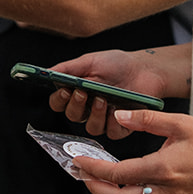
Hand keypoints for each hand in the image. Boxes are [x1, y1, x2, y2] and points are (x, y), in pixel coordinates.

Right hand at [46, 49, 179, 138]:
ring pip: (91, 127)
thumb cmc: (117, 64)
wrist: (145, 69)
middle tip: (83, 92)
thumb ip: (68, 68)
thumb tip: (47, 72)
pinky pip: (111, 132)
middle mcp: (88, 107)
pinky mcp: (120, 126)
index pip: (59, 103)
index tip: (65, 89)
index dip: (59, 99)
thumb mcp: (90, 61)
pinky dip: (112, 122)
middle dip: (75, 105)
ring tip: (102, 99)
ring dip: (94, 114)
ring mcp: (104, 118)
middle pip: (72, 116)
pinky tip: (117, 110)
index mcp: (77, 92)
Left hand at [72, 109, 192, 193]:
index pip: (118, 175)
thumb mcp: (180, 123)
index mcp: (164, 169)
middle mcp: (168, 193)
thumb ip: (145, 119)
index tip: (78, 161)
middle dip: (98, 189)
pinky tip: (132, 191)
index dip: (93, 169)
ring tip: (106, 183)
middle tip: (85, 174)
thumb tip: (118, 115)